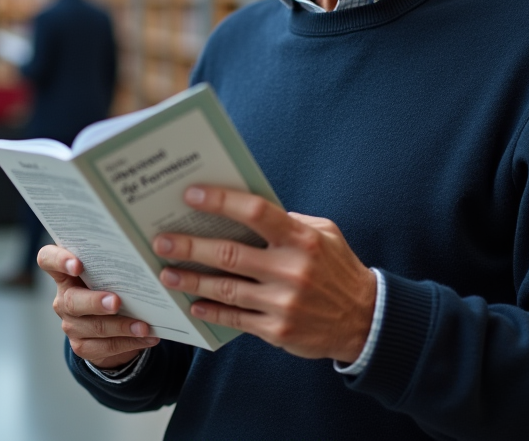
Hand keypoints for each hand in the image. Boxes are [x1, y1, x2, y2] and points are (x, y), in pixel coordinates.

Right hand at [38, 244, 160, 368]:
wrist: (110, 324)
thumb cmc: (111, 287)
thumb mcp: (108, 273)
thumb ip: (112, 265)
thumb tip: (141, 261)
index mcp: (66, 274)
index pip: (48, 260)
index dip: (58, 261)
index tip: (77, 265)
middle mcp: (64, 299)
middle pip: (72, 300)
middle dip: (95, 302)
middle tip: (116, 302)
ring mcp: (71, 324)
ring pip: (94, 327)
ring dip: (122, 327)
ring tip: (144, 326)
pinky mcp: (82, 346)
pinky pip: (106, 346)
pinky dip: (130, 342)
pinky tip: (148, 337)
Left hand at [155, 186, 376, 362]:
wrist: (367, 321)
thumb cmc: (338, 269)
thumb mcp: (324, 234)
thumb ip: (288, 221)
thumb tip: (244, 210)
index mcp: (302, 239)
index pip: (255, 212)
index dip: (220, 202)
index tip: (190, 196)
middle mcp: (291, 270)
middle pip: (230, 254)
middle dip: (191, 247)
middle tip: (161, 241)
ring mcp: (284, 303)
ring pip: (226, 290)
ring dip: (192, 281)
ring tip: (166, 274)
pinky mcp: (278, 332)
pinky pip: (236, 319)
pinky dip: (212, 312)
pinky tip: (193, 305)